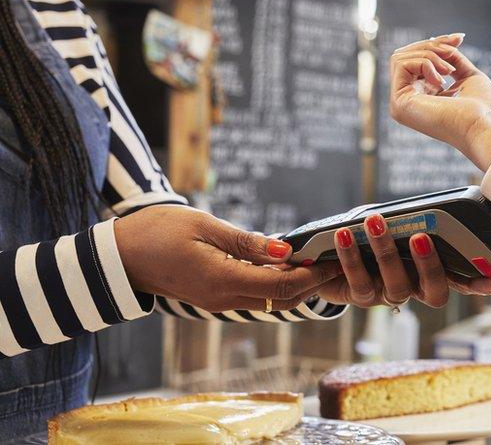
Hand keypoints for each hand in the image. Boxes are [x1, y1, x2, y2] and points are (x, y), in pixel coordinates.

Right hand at [115, 205, 338, 311]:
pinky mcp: (213, 297)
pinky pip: (254, 296)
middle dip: (312, 284)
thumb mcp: (205, 226)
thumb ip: (248, 242)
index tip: (333, 261)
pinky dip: (276, 285)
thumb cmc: (156, 231)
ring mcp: (218, 301)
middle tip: (336, 263)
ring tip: (319, 263)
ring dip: (296, 286)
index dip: (312, 276)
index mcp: (223, 281)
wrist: (118, 255)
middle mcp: (224, 299)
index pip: (282, 286)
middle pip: (281, 299)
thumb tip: (287, 252)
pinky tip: (288, 267)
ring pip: (269, 300)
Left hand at [318, 214, 490, 307]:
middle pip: (435, 292)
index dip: (477, 283)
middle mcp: (415, 287)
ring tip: (374, 221)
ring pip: (396, 285)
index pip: (460, 279)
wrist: (329, 258)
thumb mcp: (391, 226)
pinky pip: (360, 280)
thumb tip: (422, 203)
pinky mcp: (362, 297)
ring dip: (386, 250)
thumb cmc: (371, 236)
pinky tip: (344, 234)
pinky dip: (351, 255)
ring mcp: (389, 294)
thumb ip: (408, 220)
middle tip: (421, 238)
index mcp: (430, 271)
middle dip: (430, 266)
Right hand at [388, 34, 490, 170]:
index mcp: (424, 98)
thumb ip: (452, 60)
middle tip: (453, 51)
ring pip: (400, 57)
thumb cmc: (484, 108)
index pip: (417, 60)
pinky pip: (401, 64)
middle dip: (432, 46)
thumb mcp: (467, 76)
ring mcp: (400, 104)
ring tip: (449, 70)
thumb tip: (442, 42)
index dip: (437, 44)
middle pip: (405, 56)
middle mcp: (408, 102)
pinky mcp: (398, 103)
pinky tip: (441, 80)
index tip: (460, 38)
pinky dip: (424, 63)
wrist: (485, 125)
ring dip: (429, 55)